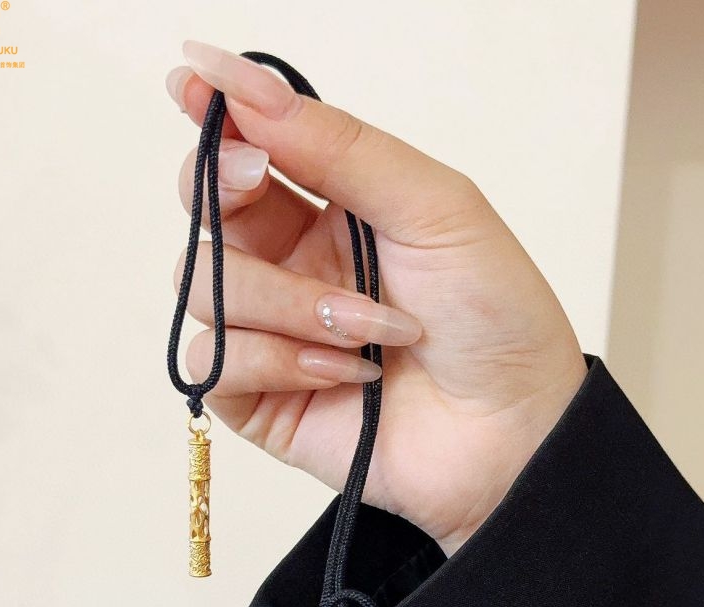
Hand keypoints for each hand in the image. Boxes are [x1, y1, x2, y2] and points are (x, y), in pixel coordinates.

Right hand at [166, 42, 587, 557]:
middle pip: (203, 211)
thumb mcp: (435, 209)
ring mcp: (271, 333)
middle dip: (219, 188)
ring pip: (204, 286)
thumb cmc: (494, 318)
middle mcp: (291, 267)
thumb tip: (249, 88)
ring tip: (368, 332)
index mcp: (330, 212)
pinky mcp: (259, 398)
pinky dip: (278, 361)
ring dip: (288, 303)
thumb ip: (343, 149)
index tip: (191, 79)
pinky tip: (342, 374)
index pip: (247, 151)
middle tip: (259, 180)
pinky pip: (213, 362)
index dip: (213, 115)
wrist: (512, 431)